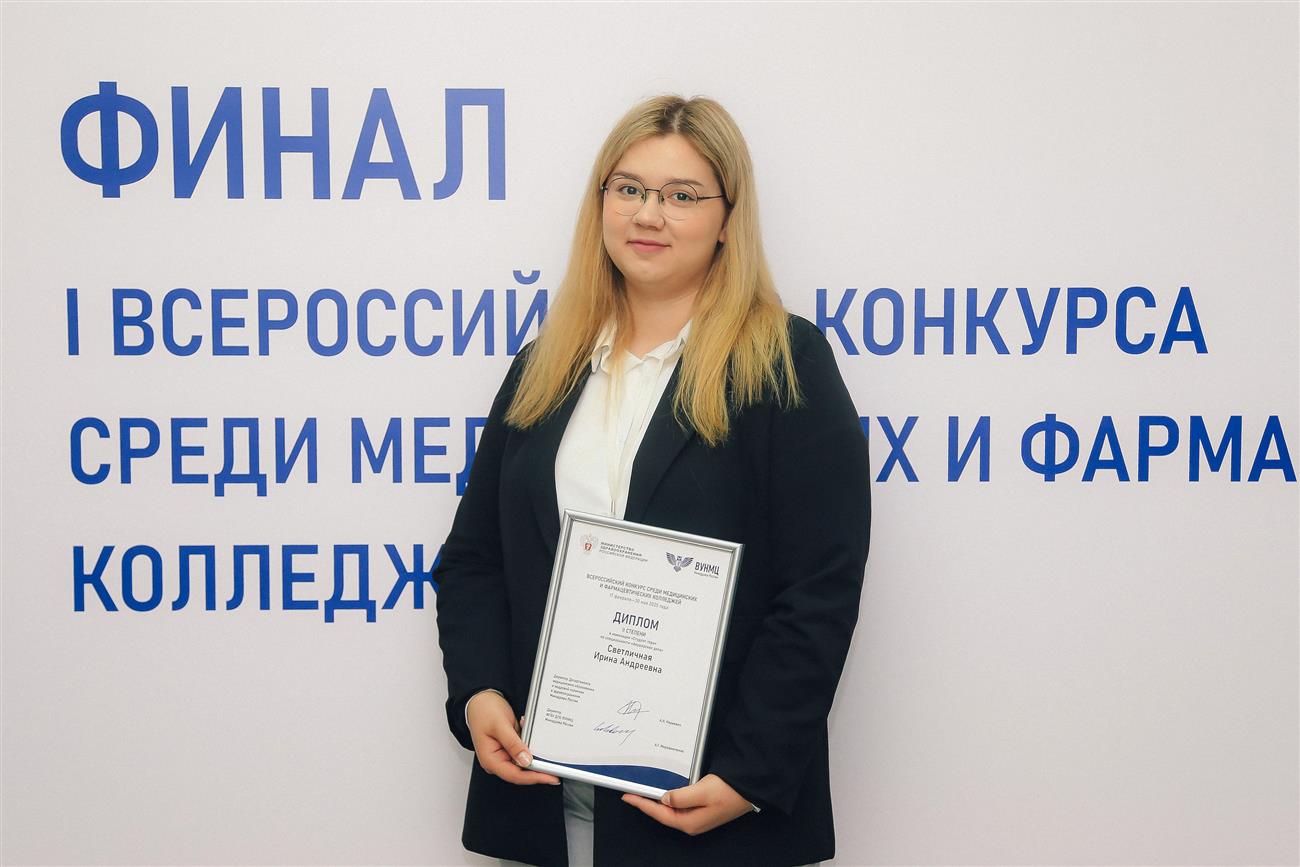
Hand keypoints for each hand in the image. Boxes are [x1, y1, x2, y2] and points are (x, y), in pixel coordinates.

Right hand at [465, 691, 559, 785]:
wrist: (480, 699)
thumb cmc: (483, 711)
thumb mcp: (500, 726)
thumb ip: (513, 744)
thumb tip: (526, 760)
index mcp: (490, 760)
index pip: (515, 775)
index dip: (534, 777)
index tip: (550, 777)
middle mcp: (497, 760)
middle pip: (521, 771)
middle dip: (538, 766)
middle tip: (555, 764)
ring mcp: (504, 755)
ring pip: (525, 760)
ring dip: (533, 749)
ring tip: (531, 732)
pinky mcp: (510, 748)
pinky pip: (523, 750)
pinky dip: (528, 741)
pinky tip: (525, 726)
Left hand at [620, 773, 752, 834]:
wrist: (748, 790)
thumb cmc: (729, 791)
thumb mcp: (703, 791)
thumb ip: (681, 796)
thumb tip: (664, 799)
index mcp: (690, 822)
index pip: (659, 813)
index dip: (642, 804)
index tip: (627, 797)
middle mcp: (691, 823)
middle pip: (662, 814)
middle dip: (646, 803)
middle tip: (631, 792)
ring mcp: (696, 818)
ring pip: (670, 810)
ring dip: (656, 801)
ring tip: (643, 791)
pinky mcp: (700, 810)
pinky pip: (678, 806)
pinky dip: (668, 798)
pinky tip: (663, 792)